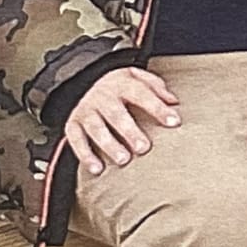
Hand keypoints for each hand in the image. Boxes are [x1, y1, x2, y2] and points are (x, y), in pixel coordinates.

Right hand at [64, 67, 179, 175]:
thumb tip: (173, 102)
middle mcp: (102, 96)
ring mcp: (86, 110)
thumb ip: (156, 87)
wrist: (88, 83)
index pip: (142, 94)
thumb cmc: (121, 87)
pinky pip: (76, 140)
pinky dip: (85, 155)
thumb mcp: (138, 78)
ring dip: (109, 145)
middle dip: (130, 131)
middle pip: (116, 113)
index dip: (158, 108)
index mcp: (122, 83)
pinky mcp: (72, 124)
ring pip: (96, 128)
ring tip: (123, 160)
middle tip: (144, 148)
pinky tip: (97, 169)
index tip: (174, 122)